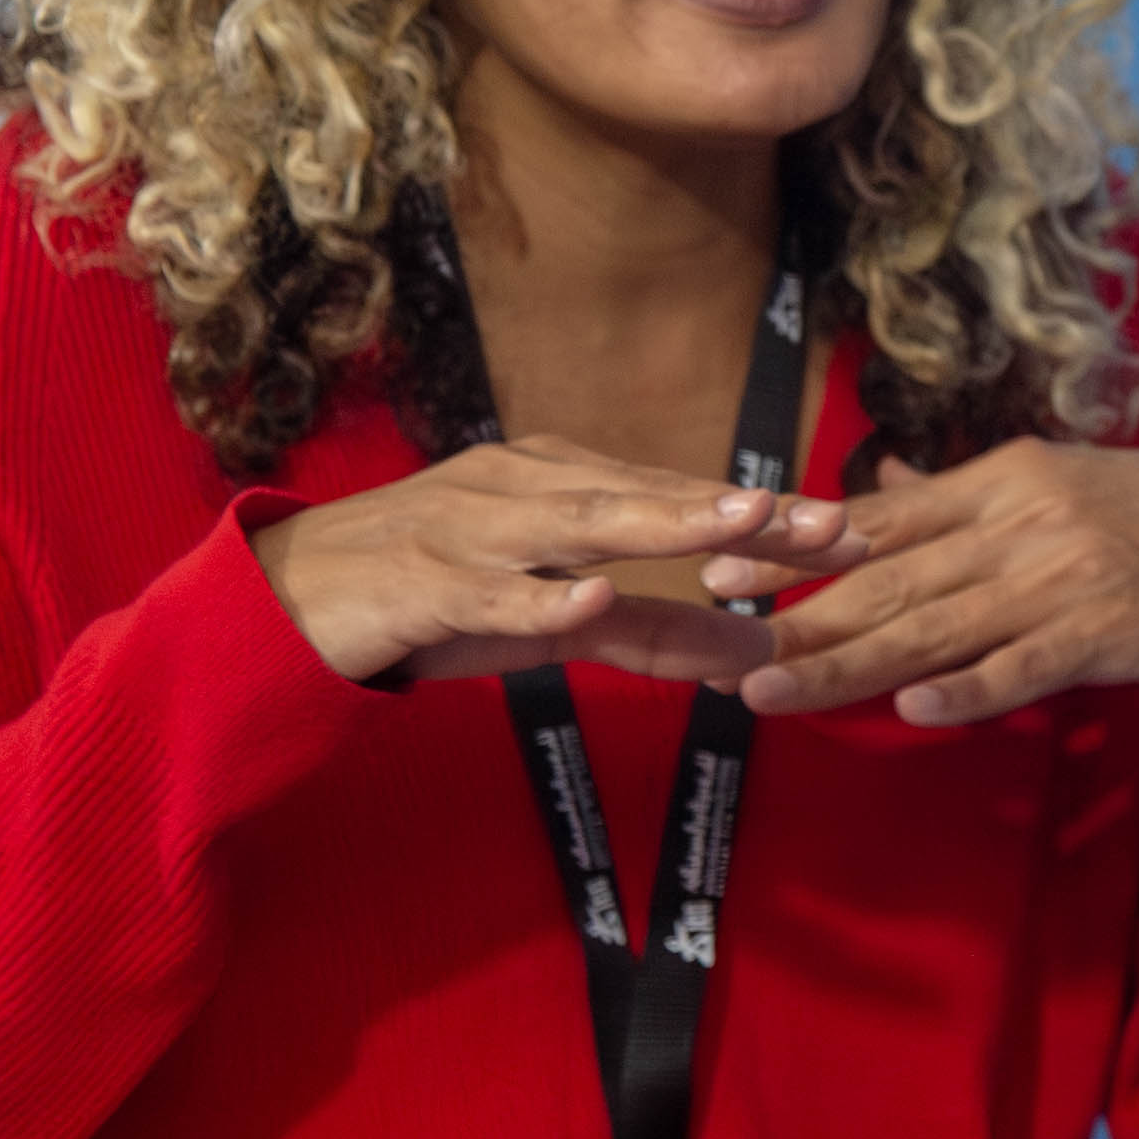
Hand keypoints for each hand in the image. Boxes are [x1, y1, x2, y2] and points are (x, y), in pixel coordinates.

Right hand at [252, 436, 842, 688]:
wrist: (284, 606)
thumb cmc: (430, 601)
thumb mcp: (552, 621)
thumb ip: (650, 634)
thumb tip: (754, 654)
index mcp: (557, 484)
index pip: (680, 498)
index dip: (766, 516)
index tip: (854, 531)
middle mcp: (521, 490)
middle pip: (648, 500)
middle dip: (743, 512)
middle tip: (831, 526)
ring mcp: (468, 529)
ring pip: (577, 524)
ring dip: (662, 524)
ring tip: (738, 523)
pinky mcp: (417, 583)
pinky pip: (485, 592)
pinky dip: (537, 599)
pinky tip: (586, 601)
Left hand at [713, 441, 1138, 724]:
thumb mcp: (1062, 481)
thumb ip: (968, 492)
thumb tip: (890, 486)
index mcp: (1006, 481)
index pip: (879, 516)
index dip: (796, 544)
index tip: (721, 566)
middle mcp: (1023, 524)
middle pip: (891, 579)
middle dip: (799, 618)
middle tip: (718, 650)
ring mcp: (1064, 579)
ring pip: (936, 628)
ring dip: (850, 665)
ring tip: (776, 691)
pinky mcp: (1106, 631)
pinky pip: (1024, 665)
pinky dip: (969, 689)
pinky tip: (914, 709)